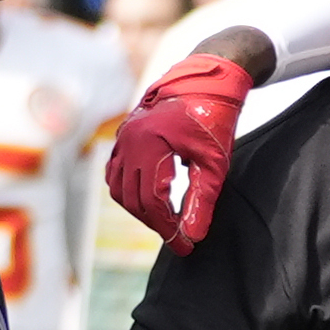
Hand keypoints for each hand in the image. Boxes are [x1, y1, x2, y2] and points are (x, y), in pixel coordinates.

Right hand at [107, 54, 251, 253]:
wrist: (204, 82)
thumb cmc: (213, 120)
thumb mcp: (214, 164)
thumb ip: (202, 201)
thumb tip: (192, 236)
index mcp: (150, 144)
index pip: (152, 202)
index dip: (169, 229)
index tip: (186, 247)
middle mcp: (128, 141)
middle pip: (134, 200)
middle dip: (157, 224)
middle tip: (180, 239)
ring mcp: (122, 139)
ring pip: (120, 190)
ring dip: (141, 210)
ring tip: (168, 222)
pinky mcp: (122, 138)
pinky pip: (115, 174)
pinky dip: (129, 193)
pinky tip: (153, 202)